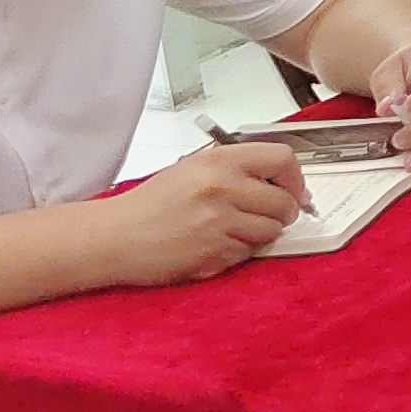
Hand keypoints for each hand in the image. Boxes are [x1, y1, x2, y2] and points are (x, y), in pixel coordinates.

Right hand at [105, 143, 306, 285]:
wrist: (115, 236)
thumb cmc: (151, 204)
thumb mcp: (193, 168)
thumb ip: (237, 169)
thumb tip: (281, 180)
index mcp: (219, 161)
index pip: (282, 158)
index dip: (295, 177)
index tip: (295, 189)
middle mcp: (222, 188)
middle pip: (284, 202)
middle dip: (282, 212)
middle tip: (267, 215)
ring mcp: (219, 221)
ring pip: (272, 231)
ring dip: (260, 233)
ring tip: (232, 229)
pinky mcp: (215, 251)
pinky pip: (249, 252)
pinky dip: (239, 251)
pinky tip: (215, 243)